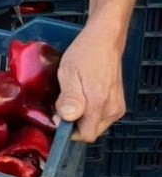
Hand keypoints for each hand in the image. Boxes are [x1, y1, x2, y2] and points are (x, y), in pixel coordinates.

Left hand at [54, 24, 126, 141]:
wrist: (104, 41)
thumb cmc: (84, 55)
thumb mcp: (68, 73)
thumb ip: (69, 97)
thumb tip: (67, 118)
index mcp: (98, 104)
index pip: (85, 135)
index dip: (68, 130)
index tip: (57, 117)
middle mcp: (112, 109)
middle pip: (90, 132)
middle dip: (74, 125)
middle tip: (62, 105)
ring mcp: (117, 107)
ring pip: (96, 125)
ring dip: (82, 118)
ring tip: (72, 98)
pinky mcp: (119, 103)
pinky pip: (102, 117)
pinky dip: (91, 112)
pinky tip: (82, 98)